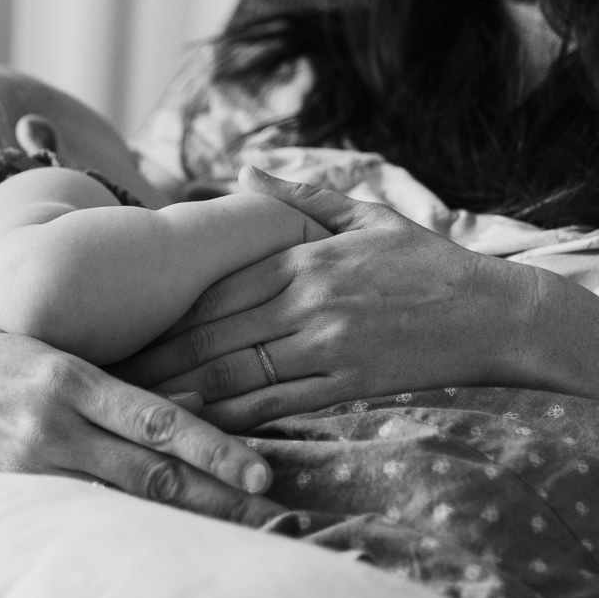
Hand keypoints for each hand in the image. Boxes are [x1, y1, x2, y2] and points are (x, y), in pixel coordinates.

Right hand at [0, 316, 285, 525]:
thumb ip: (120, 389)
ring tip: (235, 536)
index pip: (160, 421)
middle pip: (152, 472)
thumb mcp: (57, 358)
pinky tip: (163, 547)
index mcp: (73, 378)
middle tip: (272, 519)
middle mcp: (54, 423)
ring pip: (120, 501)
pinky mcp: (4, 492)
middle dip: (217, 500)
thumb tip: (198, 407)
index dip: (216, 450)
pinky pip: (77, 515)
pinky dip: (124, 528)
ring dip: (182, 522)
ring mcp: (28, 464)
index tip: (261, 475)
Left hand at [111, 166, 553, 431]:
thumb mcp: (366, 213)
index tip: (120, 316)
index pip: (214, 283)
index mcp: (303, 259)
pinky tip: (195, 427)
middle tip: (102, 367)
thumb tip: (241, 170)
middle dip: (155, 352)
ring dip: (179, 389)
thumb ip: (299, 196)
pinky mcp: (345, 384)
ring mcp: (325, 345)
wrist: (495, 312)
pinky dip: (230, 417)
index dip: (162, 304)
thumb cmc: (427, 263)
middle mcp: (306, 302)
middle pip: (211, 331)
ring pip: (234, 370)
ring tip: (130, 402)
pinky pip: (276, 405)